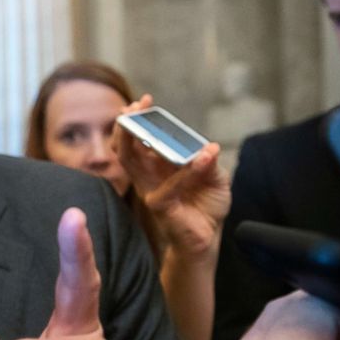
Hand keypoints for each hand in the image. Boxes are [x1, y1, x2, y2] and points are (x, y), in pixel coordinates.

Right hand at [113, 95, 230, 257]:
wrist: (208, 238)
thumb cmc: (205, 205)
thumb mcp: (215, 177)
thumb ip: (209, 162)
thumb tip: (208, 148)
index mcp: (157, 165)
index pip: (138, 139)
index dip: (137, 120)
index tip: (144, 101)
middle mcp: (147, 175)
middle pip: (125, 146)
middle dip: (127, 123)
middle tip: (135, 106)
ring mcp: (149, 189)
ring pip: (130, 160)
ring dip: (136, 136)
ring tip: (145, 118)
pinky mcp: (159, 205)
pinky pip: (170, 185)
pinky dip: (189, 170)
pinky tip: (206, 156)